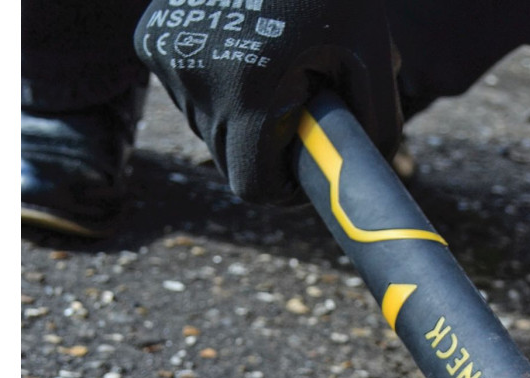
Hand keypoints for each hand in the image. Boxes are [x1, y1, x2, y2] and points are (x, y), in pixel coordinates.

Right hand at [134, 0, 400, 204]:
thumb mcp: (369, 55)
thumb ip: (376, 124)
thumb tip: (365, 178)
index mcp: (250, 93)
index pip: (252, 185)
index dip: (281, 187)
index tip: (300, 169)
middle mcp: (199, 79)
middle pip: (228, 158)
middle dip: (263, 147)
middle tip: (295, 110)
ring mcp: (168, 57)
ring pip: (207, 126)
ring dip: (238, 114)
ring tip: (271, 66)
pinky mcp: (152, 39)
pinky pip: (187, 89)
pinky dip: (215, 82)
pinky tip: (241, 46)